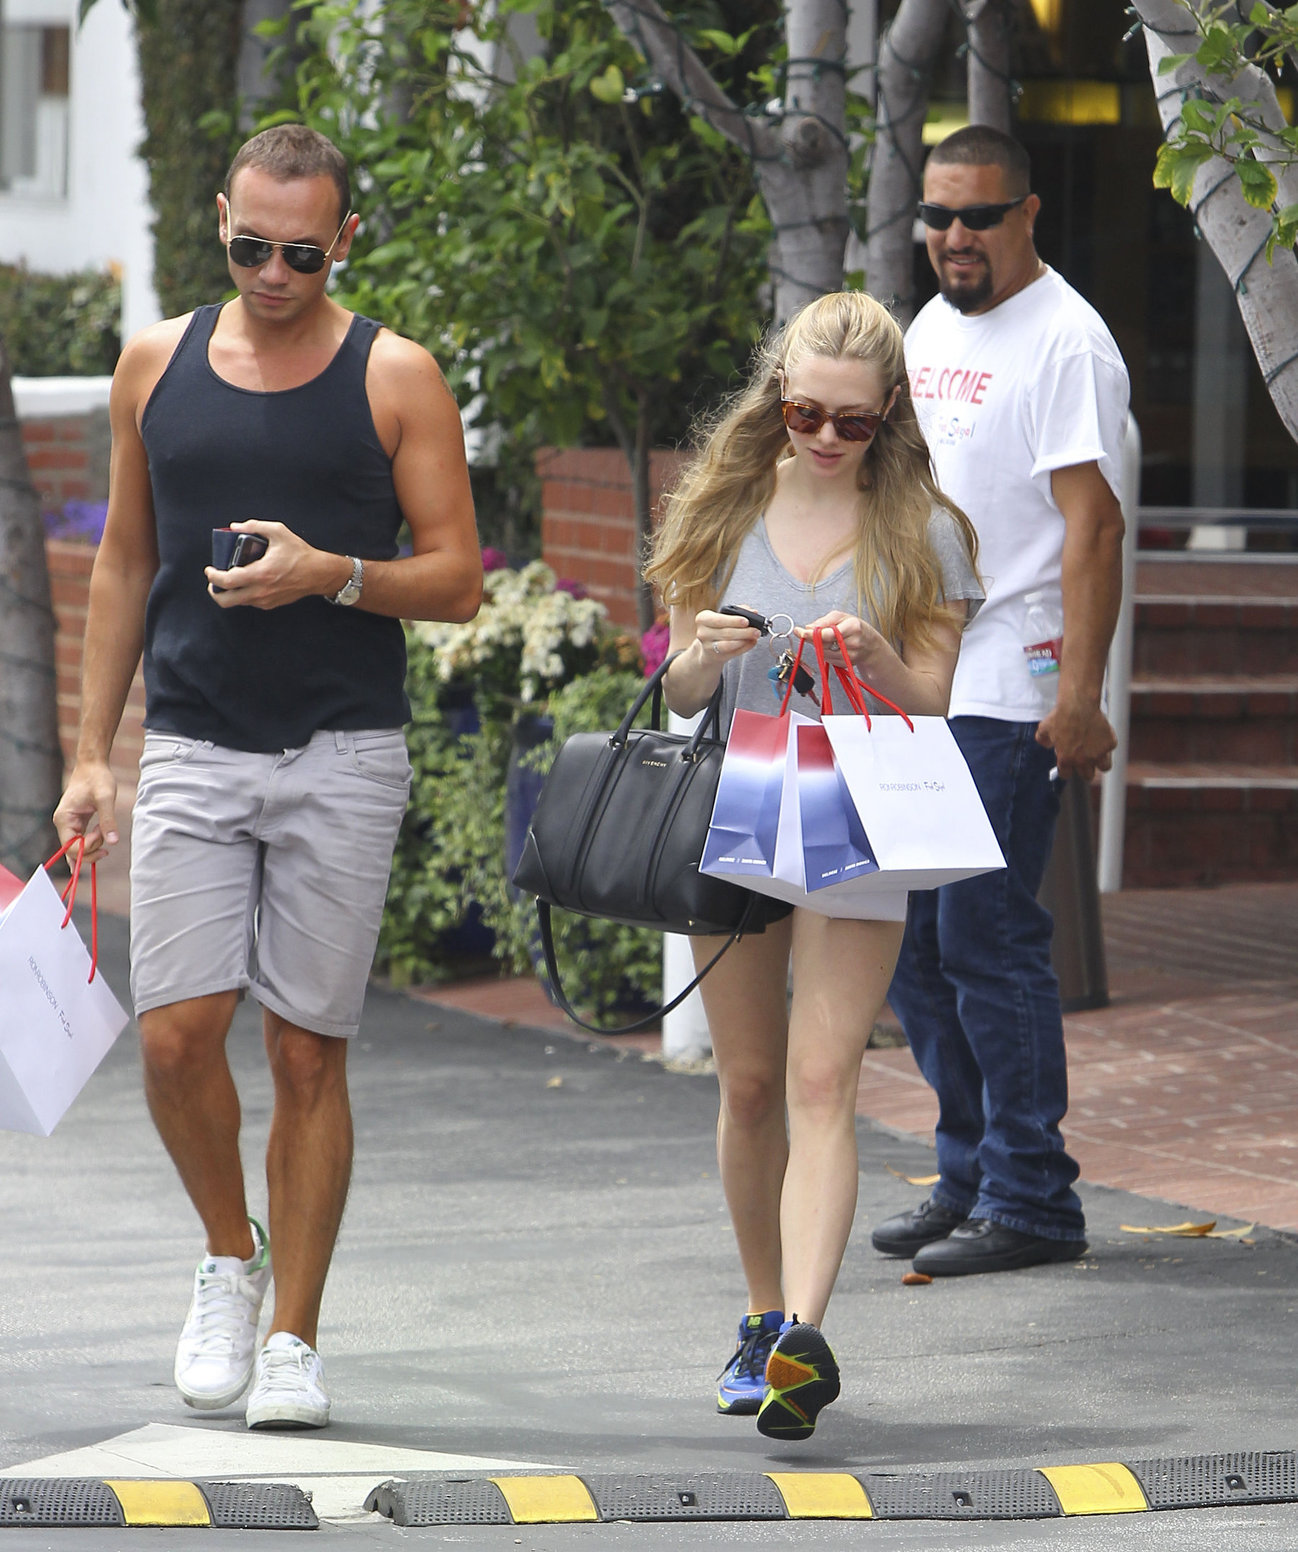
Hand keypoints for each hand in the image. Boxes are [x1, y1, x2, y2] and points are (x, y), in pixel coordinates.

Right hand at [53, 761, 118, 865]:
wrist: (93, 765)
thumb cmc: (98, 778)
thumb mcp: (106, 798)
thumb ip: (108, 820)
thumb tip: (113, 842)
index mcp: (64, 818)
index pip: (70, 847)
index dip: (88, 848)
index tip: (101, 834)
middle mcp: (63, 823)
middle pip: (72, 851)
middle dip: (91, 850)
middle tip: (106, 837)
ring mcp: (68, 823)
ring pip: (76, 848)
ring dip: (91, 848)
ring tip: (103, 833)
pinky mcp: (76, 822)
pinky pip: (78, 841)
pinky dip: (86, 848)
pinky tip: (87, 859)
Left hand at [204, 520, 331, 609]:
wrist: (319, 574)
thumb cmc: (300, 554)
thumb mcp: (278, 532)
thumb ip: (254, 526)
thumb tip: (235, 527)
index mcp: (260, 573)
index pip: (227, 581)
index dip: (212, 576)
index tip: (209, 569)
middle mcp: (260, 591)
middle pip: (226, 600)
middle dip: (214, 591)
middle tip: (214, 581)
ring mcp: (265, 600)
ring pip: (237, 602)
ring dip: (229, 592)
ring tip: (230, 580)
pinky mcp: (270, 604)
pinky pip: (249, 602)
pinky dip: (243, 594)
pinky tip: (247, 582)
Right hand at [694, 608, 761, 663]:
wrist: (708, 645)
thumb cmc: (718, 627)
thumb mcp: (724, 616)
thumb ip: (739, 611)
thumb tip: (754, 612)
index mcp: (703, 619)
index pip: (719, 620)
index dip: (734, 621)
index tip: (747, 621)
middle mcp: (702, 633)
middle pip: (726, 633)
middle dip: (744, 632)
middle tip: (757, 630)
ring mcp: (707, 646)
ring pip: (729, 644)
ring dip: (745, 640)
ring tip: (755, 636)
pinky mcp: (715, 656)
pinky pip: (732, 653)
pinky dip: (744, 647)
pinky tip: (752, 643)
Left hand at [797, 611, 888, 678]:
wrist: (871, 646)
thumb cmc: (856, 628)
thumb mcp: (842, 617)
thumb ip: (825, 620)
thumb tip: (808, 627)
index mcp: (853, 627)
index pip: (828, 633)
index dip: (811, 633)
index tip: (800, 631)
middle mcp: (853, 643)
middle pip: (823, 644)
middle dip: (813, 638)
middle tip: (806, 633)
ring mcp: (850, 656)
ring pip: (824, 653)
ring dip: (819, 646)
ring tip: (827, 639)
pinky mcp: (846, 664)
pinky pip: (828, 659)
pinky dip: (826, 653)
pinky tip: (833, 647)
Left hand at [1036, 691, 1115, 781]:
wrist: (1078, 705)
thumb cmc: (1060, 716)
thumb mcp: (1044, 728)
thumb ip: (1043, 740)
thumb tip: (1047, 744)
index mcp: (1066, 760)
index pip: (1066, 774)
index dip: (1066, 769)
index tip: (1067, 764)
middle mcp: (1082, 760)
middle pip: (1087, 775)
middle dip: (1085, 769)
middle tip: (1084, 760)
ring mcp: (1098, 753)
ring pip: (1104, 767)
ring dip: (1101, 762)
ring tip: (1098, 754)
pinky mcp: (1109, 744)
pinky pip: (1110, 748)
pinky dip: (1107, 742)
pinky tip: (1102, 735)